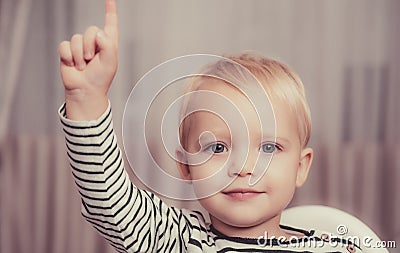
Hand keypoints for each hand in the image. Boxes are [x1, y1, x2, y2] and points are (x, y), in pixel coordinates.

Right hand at [58, 0, 118, 119]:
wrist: (85, 90)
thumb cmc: (100, 78)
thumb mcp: (111, 62)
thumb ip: (108, 45)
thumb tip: (99, 33)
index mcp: (108, 44)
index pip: (110, 24)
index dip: (110, 11)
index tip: (110, 0)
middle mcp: (94, 42)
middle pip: (91, 30)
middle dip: (91, 46)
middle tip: (91, 59)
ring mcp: (80, 46)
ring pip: (77, 38)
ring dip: (80, 55)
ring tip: (83, 65)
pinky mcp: (67, 51)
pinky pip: (65, 45)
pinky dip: (69, 56)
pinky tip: (72, 64)